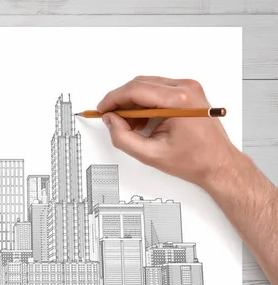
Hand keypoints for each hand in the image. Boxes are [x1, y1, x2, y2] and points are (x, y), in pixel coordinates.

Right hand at [97, 76, 239, 187]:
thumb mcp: (150, 154)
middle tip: (112, 119)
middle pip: (140, 84)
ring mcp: (189, 88)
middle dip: (121, 101)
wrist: (218, 163)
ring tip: (130, 125)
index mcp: (179, 101)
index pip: (135, 90)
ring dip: (133, 102)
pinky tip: (142, 120)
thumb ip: (123, 137)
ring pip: (147, 85)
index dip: (113, 99)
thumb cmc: (195, 160)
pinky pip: (158, 90)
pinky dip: (145, 103)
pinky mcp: (188, 92)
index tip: (102, 109)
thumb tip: (111, 120)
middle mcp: (186, 89)